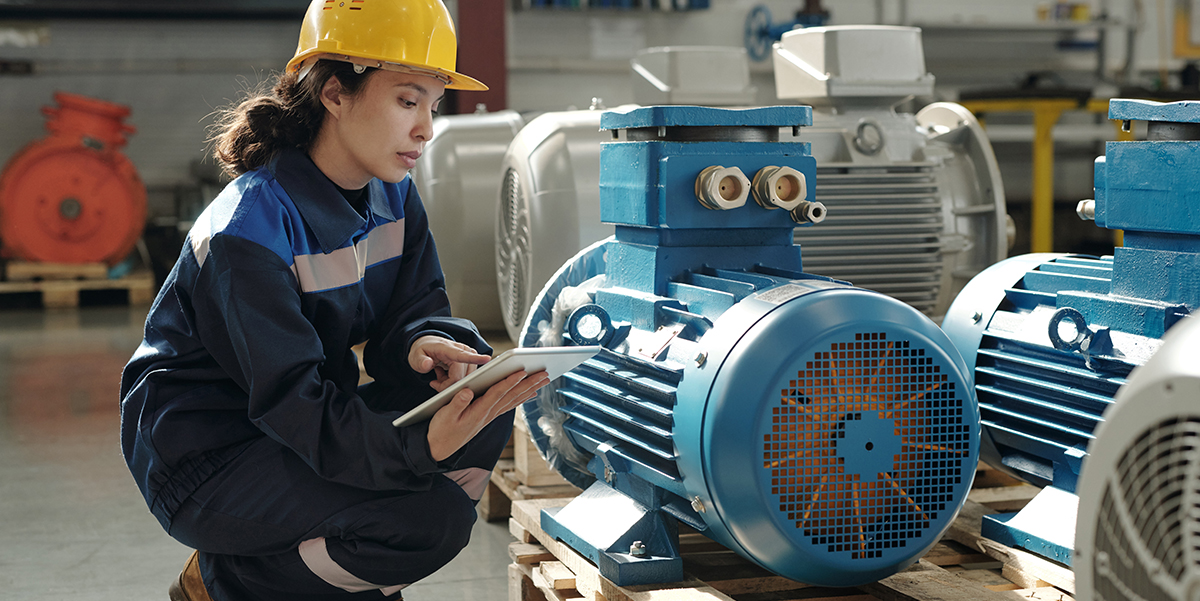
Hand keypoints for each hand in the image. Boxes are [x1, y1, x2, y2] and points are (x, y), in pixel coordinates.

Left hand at [408, 336, 491, 391]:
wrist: (426, 345)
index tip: (487, 359)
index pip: (462, 355)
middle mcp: (461, 349)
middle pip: (461, 375)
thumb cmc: (422, 351)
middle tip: (435, 382)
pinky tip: (445, 377)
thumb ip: (420, 361)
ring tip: (439, 376)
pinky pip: (466, 377)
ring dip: (452, 383)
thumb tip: (427, 364)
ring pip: (465, 378)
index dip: (475, 358)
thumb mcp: (415, 357)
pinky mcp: (469, 361)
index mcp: (447, 348)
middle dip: (448, 385)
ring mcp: (467, 354)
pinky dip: (455, 381)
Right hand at [426, 369, 549, 461]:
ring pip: (514, 399)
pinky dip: (521, 398)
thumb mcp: (444, 415)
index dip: (510, 382)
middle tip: (545, 373)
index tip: (522, 372)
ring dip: (529, 389)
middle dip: (529, 384)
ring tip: (543, 380)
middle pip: (512, 395)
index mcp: (478, 411)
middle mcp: (488, 413)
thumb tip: (467, 391)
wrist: (439, 448)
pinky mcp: (488, 417)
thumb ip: (457, 403)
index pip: (497, 393)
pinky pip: (509, 405)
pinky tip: (530, 393)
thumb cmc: (441, 430)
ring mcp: (490, 416)